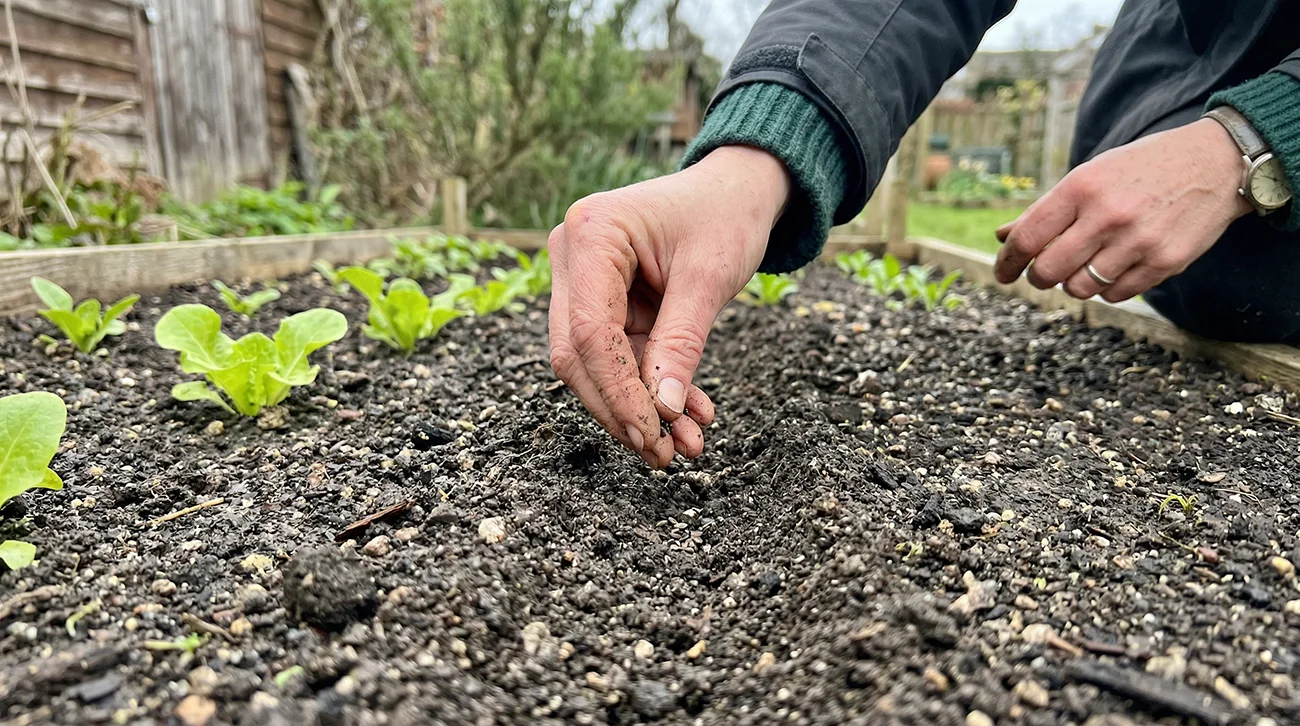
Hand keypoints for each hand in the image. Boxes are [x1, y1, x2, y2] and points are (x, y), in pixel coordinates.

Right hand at [548, 146, 791, 467]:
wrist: (736, 189)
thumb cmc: (726, 216)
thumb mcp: (709, 279)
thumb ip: (681, 344)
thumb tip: (661, 412)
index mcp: (591, 233)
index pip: (592, 333)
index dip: (619, 393)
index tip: (653, 436)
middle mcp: (572, 254)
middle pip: (579, 354)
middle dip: (621, 409)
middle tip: (663, 455)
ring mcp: (580, 278)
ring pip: (593, 363)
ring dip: (637, 407)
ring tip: (685, 444)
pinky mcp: (600, 300)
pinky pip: (617, 356)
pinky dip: (648, 388)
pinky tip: (686, 414)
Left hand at [994, 118, 1252, 300]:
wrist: (1216, 162)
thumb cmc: (1140, 169)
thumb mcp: (1090, 175)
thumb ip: (1046, 209)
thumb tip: (1003, 236)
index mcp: (1082, 187)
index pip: (1028, 237)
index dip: (1008, 262)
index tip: (1004, 273)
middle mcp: (1109, 214)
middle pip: (1048, 271)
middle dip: (1039, 277)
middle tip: (1044, 272)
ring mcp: (1139, 240)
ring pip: (1080, 288)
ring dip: (1074, 283)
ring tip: (1085, 265)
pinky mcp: (1166, 261)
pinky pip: (1116, 294)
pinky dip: (1107, 288)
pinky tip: (1115, 268)